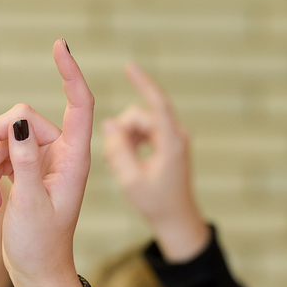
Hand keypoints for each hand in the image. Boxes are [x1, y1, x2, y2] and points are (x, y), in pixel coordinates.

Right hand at [0, 39, 93, 286]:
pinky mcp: (25, 170)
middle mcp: (60, 154)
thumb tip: (18, 121)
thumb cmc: (41, 243)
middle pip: (22, 119)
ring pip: (6, 138)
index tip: (59, 46)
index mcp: (74, 158)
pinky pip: (0, 155)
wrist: (37, 272)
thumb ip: (24, 161)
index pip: (79, 104)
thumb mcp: (30, 202)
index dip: (70, 73)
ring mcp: (41, 161)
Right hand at [102, 63, 208, 261]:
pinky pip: (144, 133)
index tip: (129, 67)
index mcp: (171, 143)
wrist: (177, 220)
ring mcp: (173, 139)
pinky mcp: (168, 144)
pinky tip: (129, 163)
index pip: (158, 104)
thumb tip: (109, 122)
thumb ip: (118, 149)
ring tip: (123, 166)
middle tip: (114, 159)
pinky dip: (132, 143)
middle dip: (123, 132)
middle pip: (140, 116)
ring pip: (139, 124)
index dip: (142, 83)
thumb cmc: (156, 203)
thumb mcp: (131, 179)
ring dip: (126, 139)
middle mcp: (175, 135)